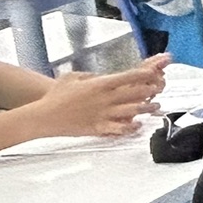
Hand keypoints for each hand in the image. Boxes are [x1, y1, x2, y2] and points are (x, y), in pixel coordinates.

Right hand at [26, 59, 166, 138]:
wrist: (43, 116)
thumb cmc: (56, 96)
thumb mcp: (73, 77)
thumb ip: (91, 76)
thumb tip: (102, 77)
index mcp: (99, 84)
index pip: (129, 77)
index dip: (145, 75)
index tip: (154, 74)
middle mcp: (104, 98)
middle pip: (136, 93)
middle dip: (151, 90)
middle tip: (159, 89)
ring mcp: (103, 114)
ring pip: (133, 110)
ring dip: (147, 108)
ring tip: (155, 106)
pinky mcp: (99, 127)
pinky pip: (120, 128)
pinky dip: (132, 126)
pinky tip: (138, 124)